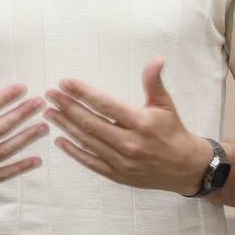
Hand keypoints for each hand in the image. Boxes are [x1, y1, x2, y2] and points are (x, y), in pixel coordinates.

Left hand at [44, 56, 212, 195]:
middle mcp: (130, 143)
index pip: (105, 105)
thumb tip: (156, 59)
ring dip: (65, 126)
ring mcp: (122, 161)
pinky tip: (59, 140)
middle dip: (67, 107)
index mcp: (141, 122)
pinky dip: (73, 152)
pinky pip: (90, 162)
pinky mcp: (117, 175)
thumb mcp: (165, 104)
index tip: (65, 83)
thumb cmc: (172, 131)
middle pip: (91, 123)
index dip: (83, 93)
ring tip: (49, 112)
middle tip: (49, 94)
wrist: (185, 168)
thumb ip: (154, 82)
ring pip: (87, 141)